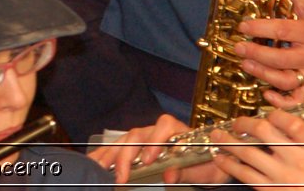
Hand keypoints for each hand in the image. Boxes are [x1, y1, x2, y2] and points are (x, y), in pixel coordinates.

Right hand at [88, 114, 224, 185]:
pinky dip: (106, 154)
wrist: (207, 164)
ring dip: (110, 155)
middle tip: (122, 177)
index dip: (155, 141)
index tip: (149, 161)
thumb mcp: (202, 171)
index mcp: (176, 130)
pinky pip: (118, 147)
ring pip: (124, 140)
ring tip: (99, 168)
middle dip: (126, 156)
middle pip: (137, 135)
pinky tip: (95, 162)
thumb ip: (186, 171)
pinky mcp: (134, 146)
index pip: (164, 127)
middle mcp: (156, 130)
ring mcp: (143, 137)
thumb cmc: (205, 165)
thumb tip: (168, 175)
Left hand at [209, 109, 303, 190]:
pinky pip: (245, 174)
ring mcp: (281, 175)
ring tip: (217, 135)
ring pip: (248, 153)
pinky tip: (221, 158)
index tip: (267, 114)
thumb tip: (280, 120)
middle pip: (264, 132)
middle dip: (244, 123)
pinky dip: (229, 164)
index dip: (275, 114)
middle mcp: (296, 159)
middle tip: (236, 122)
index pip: (291, 122)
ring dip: (228, 141)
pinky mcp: (269, 189)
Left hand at [235, 0, 303, 106]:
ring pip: (287, 80)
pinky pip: (299, 99)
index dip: (260, 29)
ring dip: (263, 75)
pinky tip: (266, 94)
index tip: (242, 26)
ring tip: (246, 65)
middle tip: (238, 48)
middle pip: (282, 59)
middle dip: (256, 54)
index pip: (282, 31)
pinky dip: (282, 101)